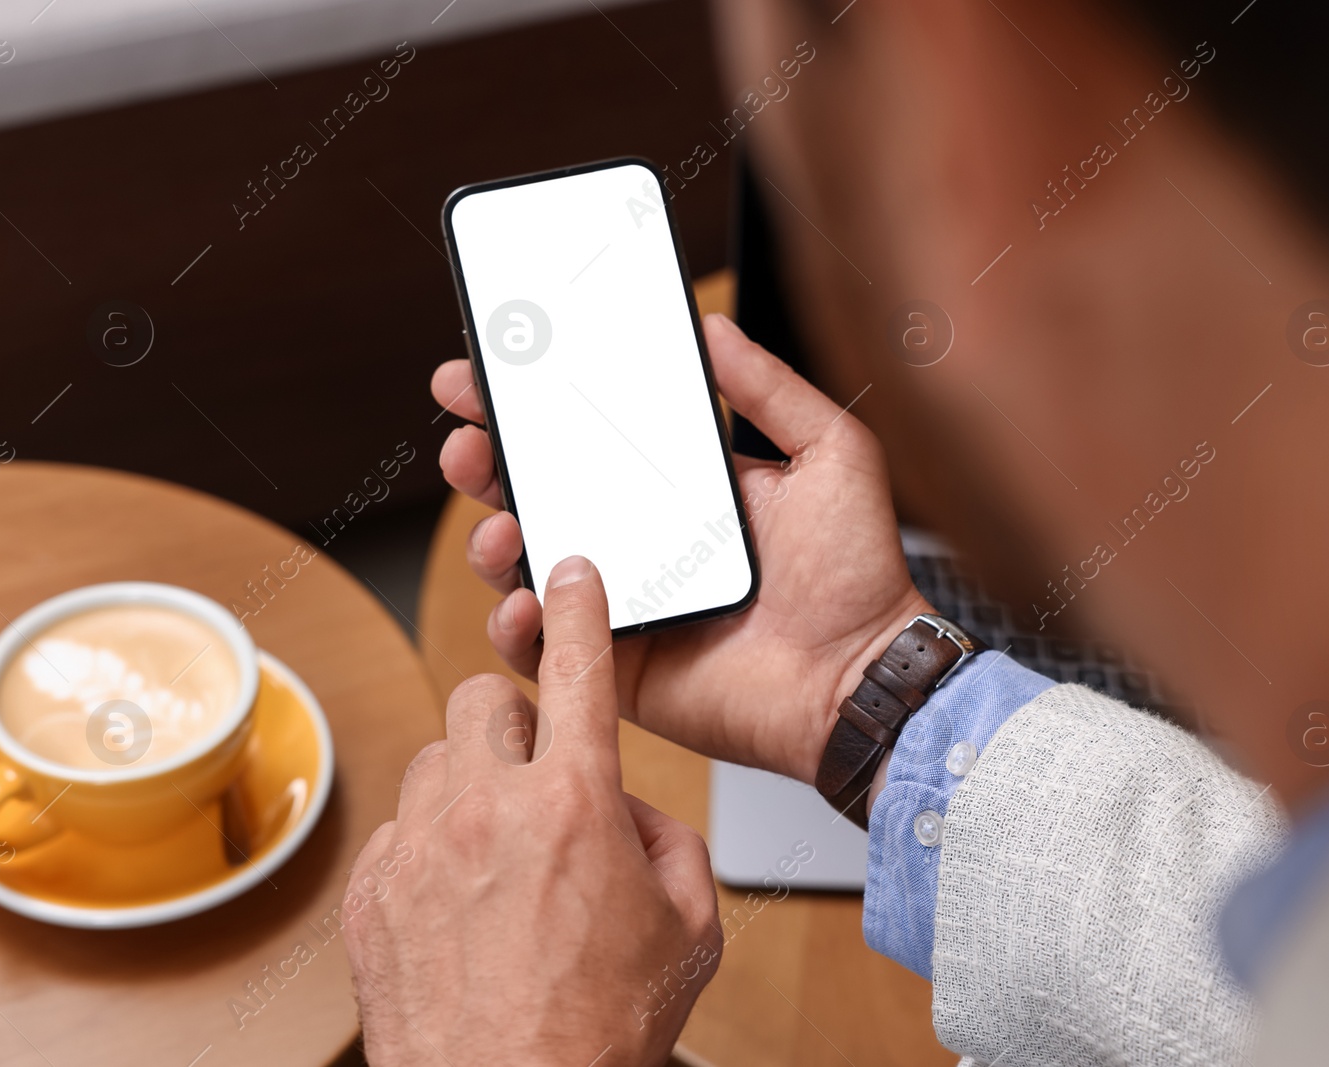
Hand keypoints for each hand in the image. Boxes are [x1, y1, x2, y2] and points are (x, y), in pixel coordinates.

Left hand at [344, 557, 720, 1065]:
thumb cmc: (600, 1032)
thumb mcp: (689, 930)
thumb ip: (669, 842)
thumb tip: (626, 812)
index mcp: (575, 805)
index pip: (577, 670)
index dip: (579, 610)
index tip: (570, 571)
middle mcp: (488, 811)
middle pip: (479, 697)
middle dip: (513, 721)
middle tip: (536, 773)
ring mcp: (419, 850)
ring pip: (434, 760)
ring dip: (470, 784)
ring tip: (499, 854)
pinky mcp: (371, 893)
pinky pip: (399, 829)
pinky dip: (431, 847)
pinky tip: (460, 904)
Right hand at [432, 313, 929, 784]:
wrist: (860, 679)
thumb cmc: (856, 573)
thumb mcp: (830, 454)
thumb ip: (771, 389)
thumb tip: (713, 326)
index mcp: (679, 487)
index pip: (589, 433)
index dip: (534, 401)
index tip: (493, 365)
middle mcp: (639, 539)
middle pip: (537, 490)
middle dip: (487, 459)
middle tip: (468, 438)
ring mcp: (619, 602)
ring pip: (523, 564)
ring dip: (489, 538)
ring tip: (499, 524)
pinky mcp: (611, 665)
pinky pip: (540, 645)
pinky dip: (512, 623)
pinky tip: (523, 600)